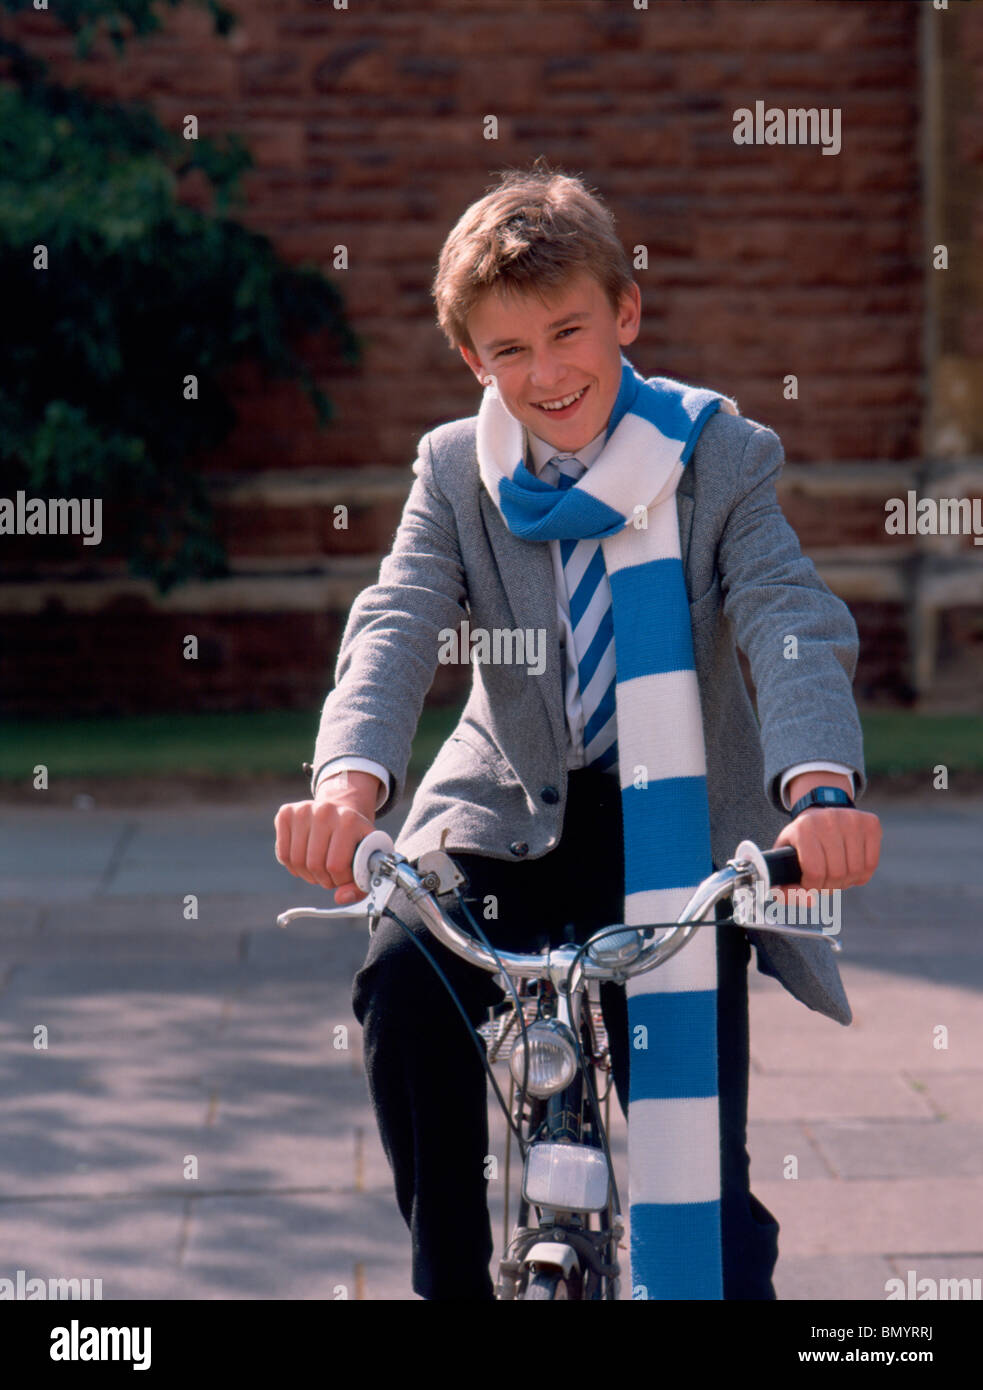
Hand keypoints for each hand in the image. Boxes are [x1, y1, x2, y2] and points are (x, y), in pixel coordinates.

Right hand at [274, 771, 379, 903]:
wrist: (342, 810)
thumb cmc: (354, 840)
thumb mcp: (367, 859)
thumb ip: (361, 885)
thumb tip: (340, 898)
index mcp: (349, 820)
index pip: (336, 866)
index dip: (340, 879)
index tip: (345, 875)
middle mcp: (325, 811)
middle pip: (314, 864)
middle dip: (323, 879)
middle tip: (331, 875)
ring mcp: (303, 810)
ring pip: (296, 861)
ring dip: (307, 875)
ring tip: (319, 869)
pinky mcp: (286, 813)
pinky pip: (283, 854)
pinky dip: (293, 866)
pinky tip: (305, 859)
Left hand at [770, 806, 881, 901]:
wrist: (818, 815)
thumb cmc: (800, 843)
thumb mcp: (783, 861)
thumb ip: (785, 890)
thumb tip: (810, 902)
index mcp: (803, 829)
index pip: (814, 872)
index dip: (812, 886)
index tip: (809, 883)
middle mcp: (828, 820)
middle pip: (837, 873)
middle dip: (830, 886)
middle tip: (824, 881)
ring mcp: (852, 819)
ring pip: (856, 871)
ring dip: (846, 882)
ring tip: (836, 875)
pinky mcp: (870, 824)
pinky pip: (871, 864)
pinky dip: (861, 875)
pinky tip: (849, 869)